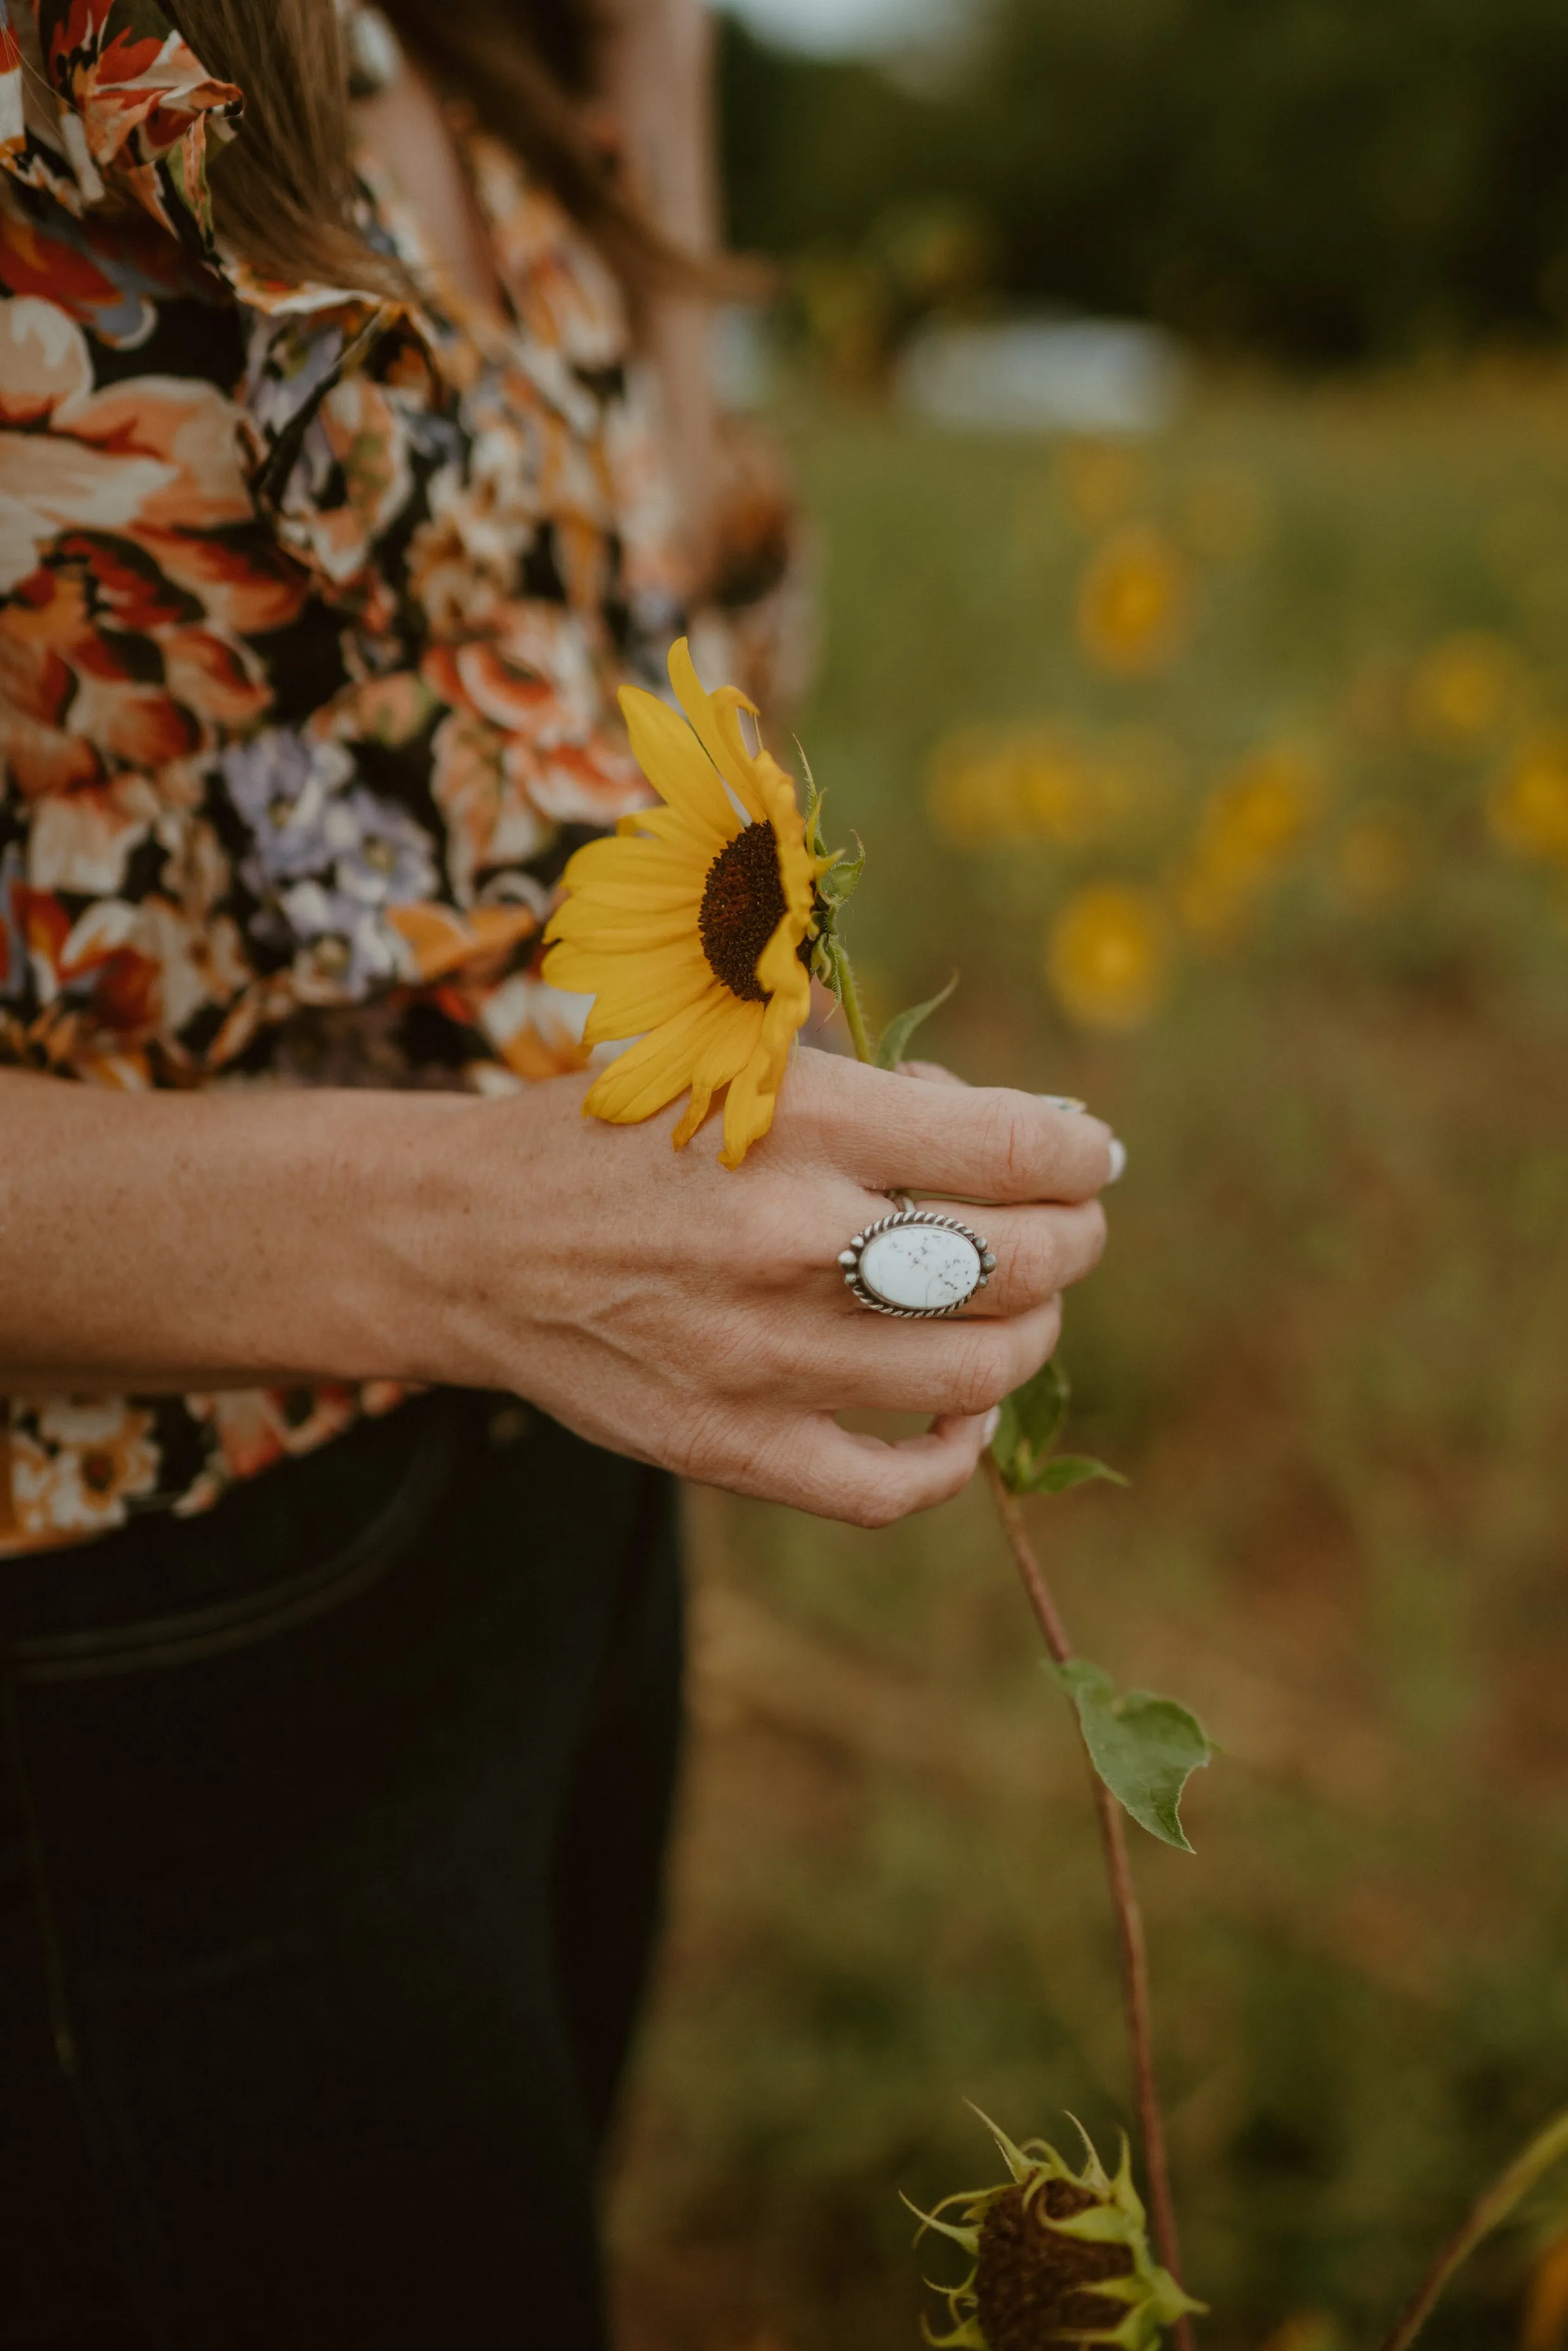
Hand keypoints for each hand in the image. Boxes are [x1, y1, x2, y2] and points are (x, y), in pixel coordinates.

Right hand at [445, 1051, 1113, 1527]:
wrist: (467, 1238)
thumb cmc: (621, 1134)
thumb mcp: (735, 1060)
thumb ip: (880, 1090)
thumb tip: (1041, 1131)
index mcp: (796, 1119)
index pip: (1015, 1146)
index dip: (1081, 1151)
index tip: (1087, 1151)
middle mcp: (785, 1237)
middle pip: (1019, 1261)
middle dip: (1075, 1236)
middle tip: (1065, 1223)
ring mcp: (758, 1356)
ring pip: (978, 1370)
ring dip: (1033, 1334)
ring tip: (1018, 1305)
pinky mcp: (728, 1446)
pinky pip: (892, 1486)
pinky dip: (955, 1453)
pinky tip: (956, 1406)